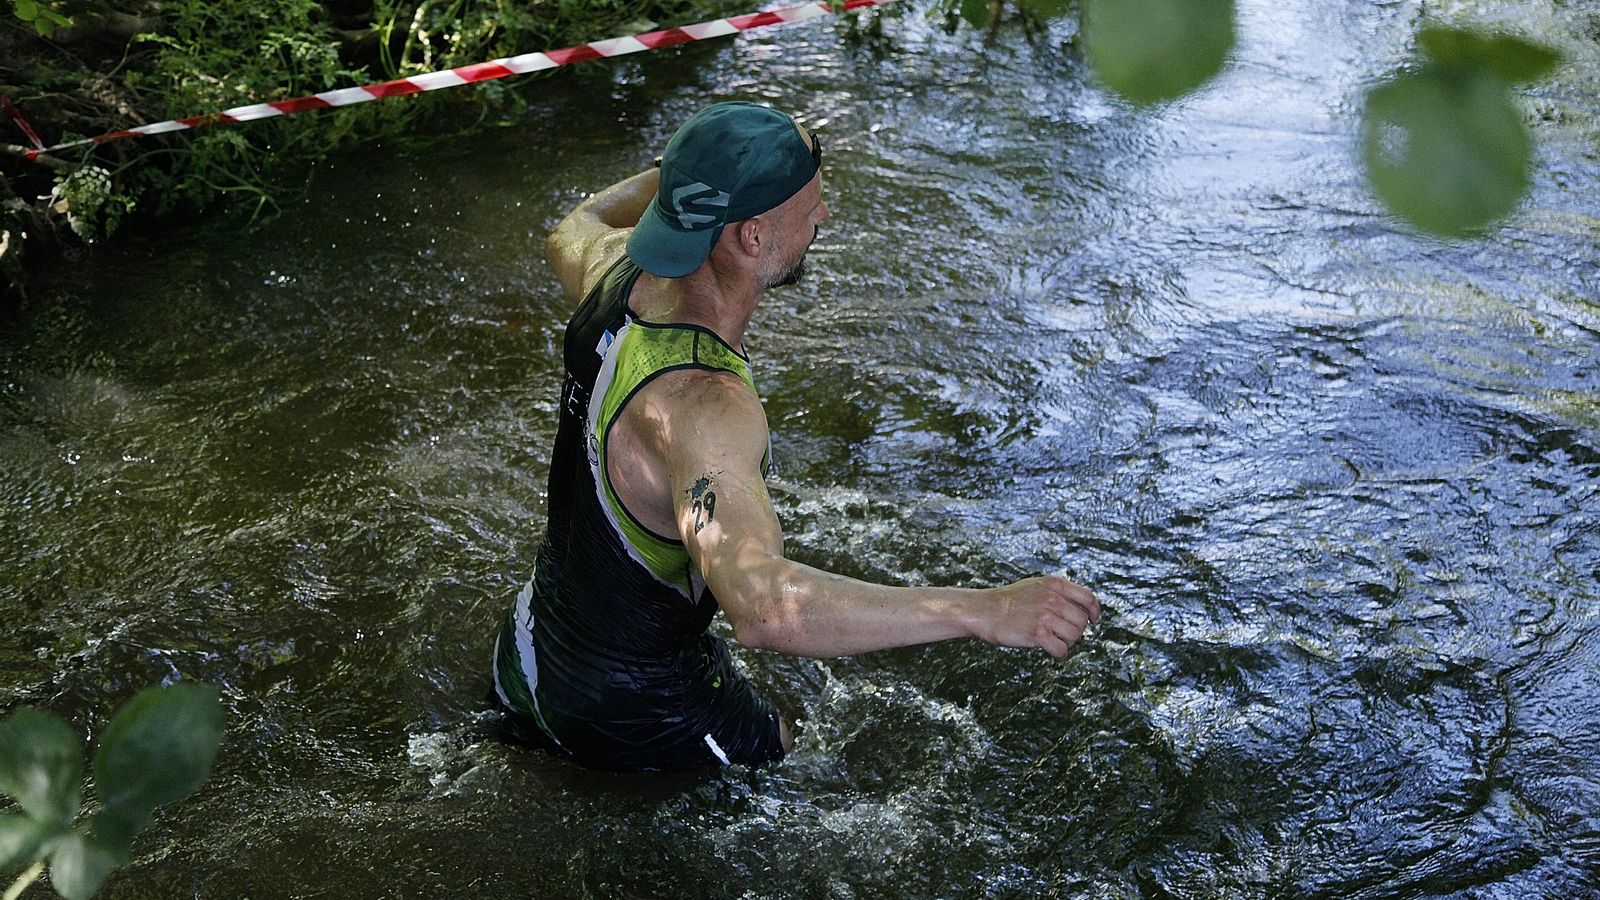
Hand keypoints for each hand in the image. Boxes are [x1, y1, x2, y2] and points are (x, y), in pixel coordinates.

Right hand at [973, 576, 1100, 658]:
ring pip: (1075, 636)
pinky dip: (1059, 654)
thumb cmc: (1007, 601)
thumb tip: (1080, 606)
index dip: (1094, 611)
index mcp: (1054, 584)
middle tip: (1061, 634)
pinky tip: (1050, 651)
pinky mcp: (1037, 633)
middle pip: (1082, 621)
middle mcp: (1052, 598)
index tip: (1093, 621)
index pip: (1088, 598)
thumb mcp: (1035, 586)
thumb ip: (1057, 593)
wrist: (983, 611)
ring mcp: (1045, 615)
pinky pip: (1061, 649)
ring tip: (1053, 641)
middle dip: (1075, 631)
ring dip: (1066, 642)